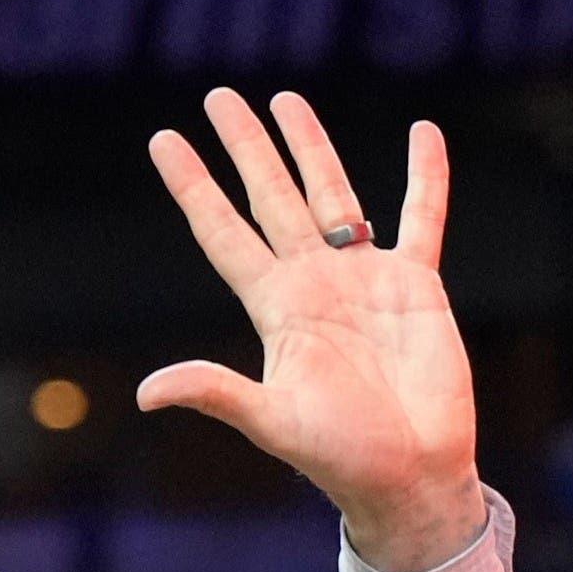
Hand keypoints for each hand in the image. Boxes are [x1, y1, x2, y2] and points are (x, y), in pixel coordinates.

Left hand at [142, 89, 482, 571]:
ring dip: (311, 148)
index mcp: (275, 308)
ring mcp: (364, 279)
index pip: (224, 233)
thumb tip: (148, 392)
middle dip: (247, 147)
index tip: (165, 140)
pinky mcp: (416, 285)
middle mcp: (314, 283)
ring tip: (287, 100)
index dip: (194, 187)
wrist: (411, 476)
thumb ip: (217, 393)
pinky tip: (424, 133)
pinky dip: (424, 178)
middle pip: (270, 198)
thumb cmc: (341, 458)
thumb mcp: (272, 423)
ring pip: (333, 194)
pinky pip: (421, 218)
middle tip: (218, 95)